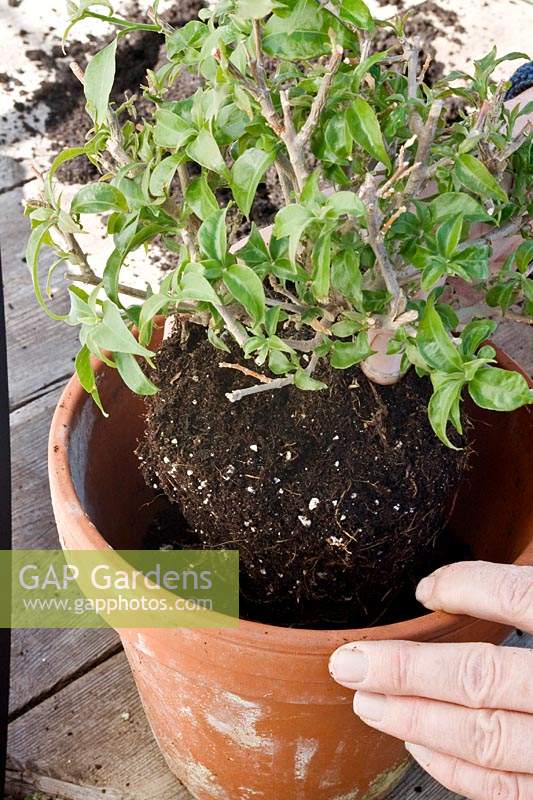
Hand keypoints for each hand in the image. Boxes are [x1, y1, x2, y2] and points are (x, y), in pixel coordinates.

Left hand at [329, 561, 532, 799]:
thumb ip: (524, 599)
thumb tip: (456, 583)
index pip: (516, 599)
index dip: (466, 587)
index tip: (425, 589)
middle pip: (481, 677)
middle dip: (405, 670)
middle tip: (351, 663)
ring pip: (484, 737)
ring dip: (415, 718)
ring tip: (367, 703)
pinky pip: (502, 787)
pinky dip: (452, 767)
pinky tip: (416, 743)